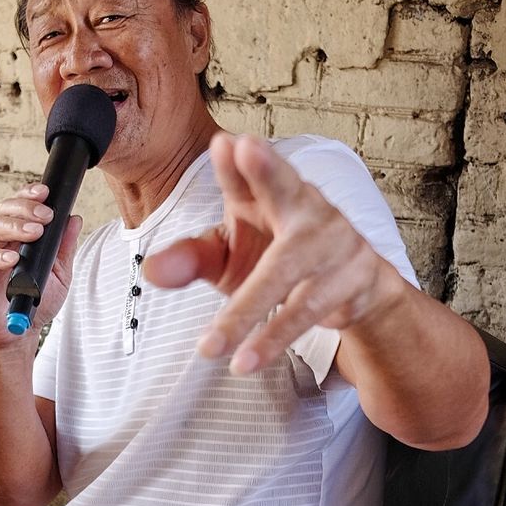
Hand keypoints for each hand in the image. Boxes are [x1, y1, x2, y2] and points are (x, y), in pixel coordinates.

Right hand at [0, 182, 82, 344]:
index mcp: (18, 238)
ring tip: (35, 232)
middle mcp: (0, 243)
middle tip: (46, 215)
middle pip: (4, 211)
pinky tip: (13, 257)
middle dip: (26, 208)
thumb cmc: (35, 302)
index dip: (29, 196)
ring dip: (15, 227)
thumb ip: (65, 248)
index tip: (45, 193)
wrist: (20, 331)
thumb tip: (74, 220)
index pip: (19, 207)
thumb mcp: (60, 274)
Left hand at [143, 132, 398, 374]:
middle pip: (286, 189)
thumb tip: (151, 271)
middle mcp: (305, 209)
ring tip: (211, 347)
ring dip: (247, 312)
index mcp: (266, 196)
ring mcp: (334, 243)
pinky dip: (273, 337)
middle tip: (248, 149)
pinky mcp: (353, 280)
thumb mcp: (230, 258)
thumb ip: (192, 259)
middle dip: (268, 172)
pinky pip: (308, 311)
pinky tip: (246, 361)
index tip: (226, 144)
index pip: (247, 175)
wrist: (355, 292)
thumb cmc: (278, 262)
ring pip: (287, 273)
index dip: (237, 162)